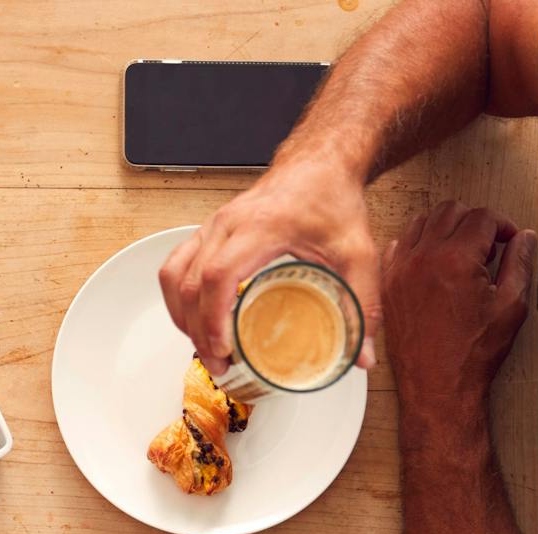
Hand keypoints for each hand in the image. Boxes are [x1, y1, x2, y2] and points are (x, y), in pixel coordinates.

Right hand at [159, 159, 380, 370]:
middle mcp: (227, 224)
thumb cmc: (332, 201)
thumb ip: (362, 303)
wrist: (318, 165)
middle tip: (219, 365)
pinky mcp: (207, 231)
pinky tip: (195, 321)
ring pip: (174, 276)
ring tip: (205, 348)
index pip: (218, 275)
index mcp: (260, 227)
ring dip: (183, 317)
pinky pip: (175, 267)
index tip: (224, 349)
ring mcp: (211, 226)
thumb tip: (362, 357)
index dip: (214, 318)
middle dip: (198, 331)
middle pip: (191, 283)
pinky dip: (179, 299)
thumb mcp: (358, 252)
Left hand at [382, 201, 537, 412]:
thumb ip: (519, 263)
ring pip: (422, 222)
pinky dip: (419, 244)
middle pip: (450, 211)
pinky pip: (399, 246)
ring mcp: (400, 270)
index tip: (508, 240)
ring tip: (462, 253)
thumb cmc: (472, 354)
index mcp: (456, 259)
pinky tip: (434, 263)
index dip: (502, 224)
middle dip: (474, 221)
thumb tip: (524, 237)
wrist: (438, 388)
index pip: (482, 216)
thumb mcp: (511, 306)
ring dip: (445, 227)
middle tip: (487, 246)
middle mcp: (423, 258)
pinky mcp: (387, 285)